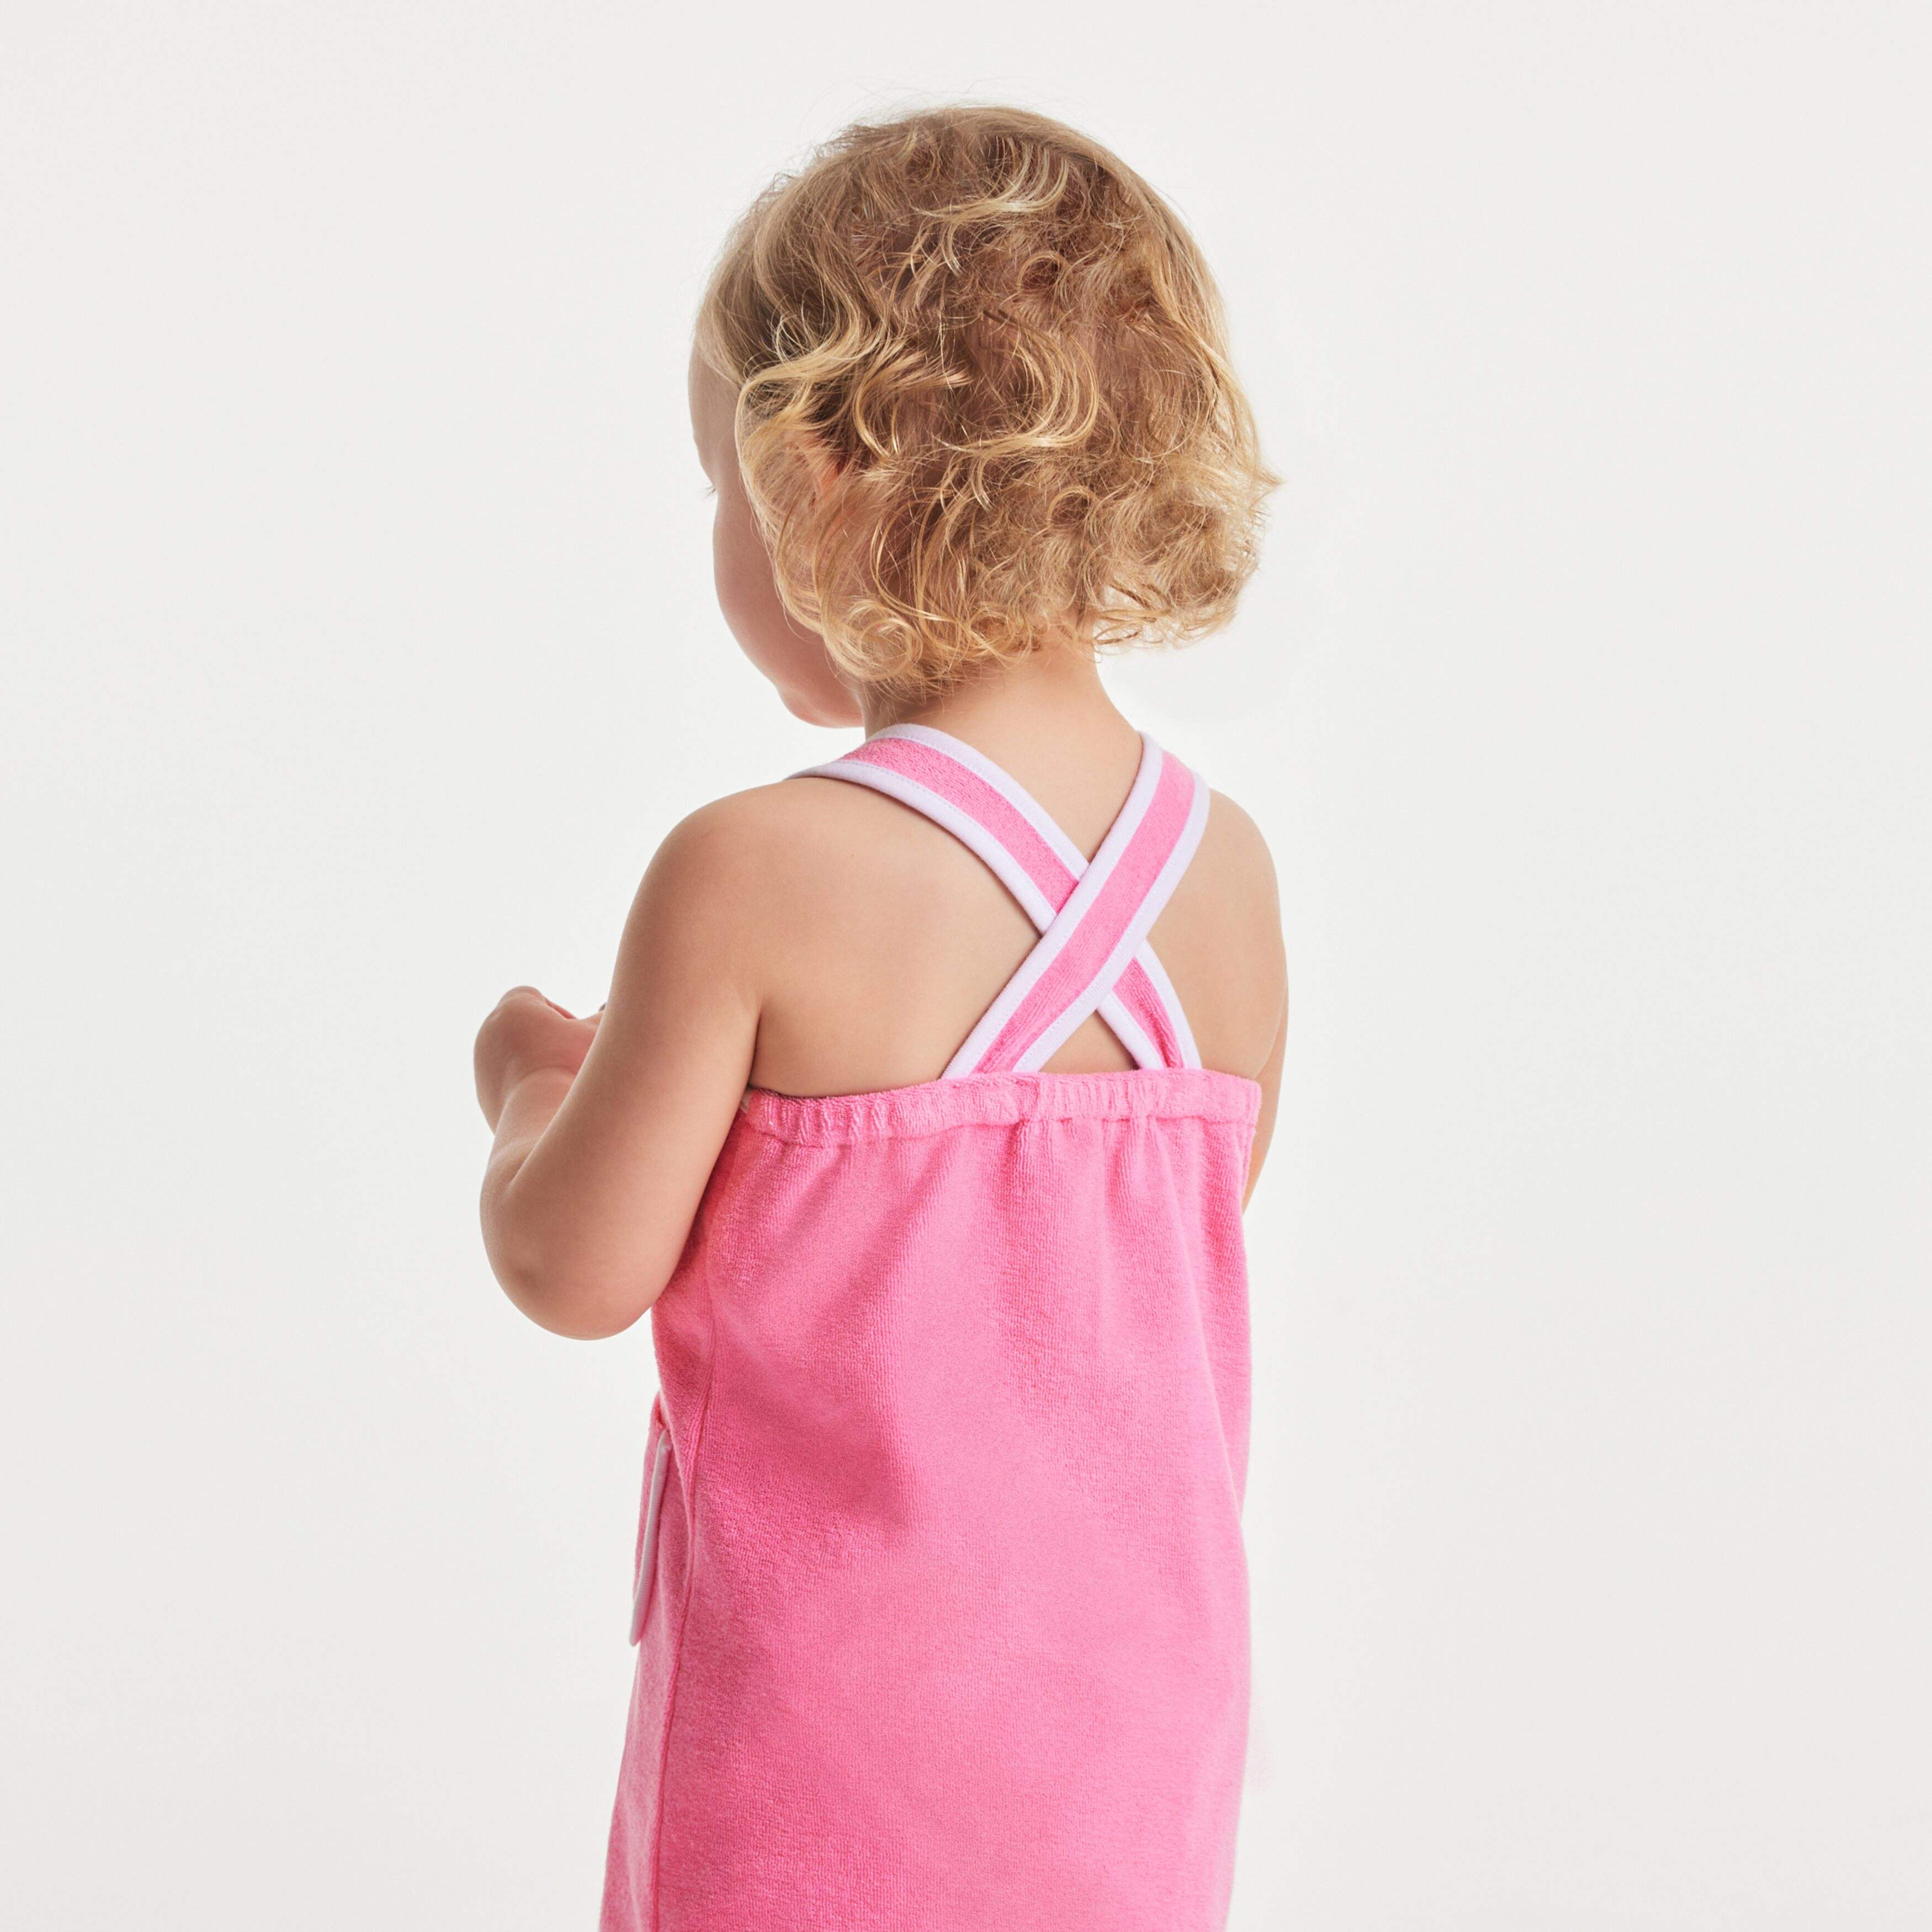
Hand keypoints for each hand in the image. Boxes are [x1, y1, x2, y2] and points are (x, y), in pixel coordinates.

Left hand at [474, 986, 603, 1129]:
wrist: (543, 1127)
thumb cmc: (574, 1071)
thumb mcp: (600, 1033)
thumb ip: (610, 1012)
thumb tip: (614, 1009)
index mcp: (511, 1010)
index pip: (534, 998)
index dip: (559, 1015)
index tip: (575, 1037)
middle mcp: (488, 1033)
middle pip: (525, 1027)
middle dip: (550, 1040)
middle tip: (575, 1060)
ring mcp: (484, 1067)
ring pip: (517, 1055)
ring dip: (540, 1063)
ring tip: (563, 1083)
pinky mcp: (486, 1096)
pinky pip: (510, 1082)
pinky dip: (529, 1087)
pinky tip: (549, 1101)